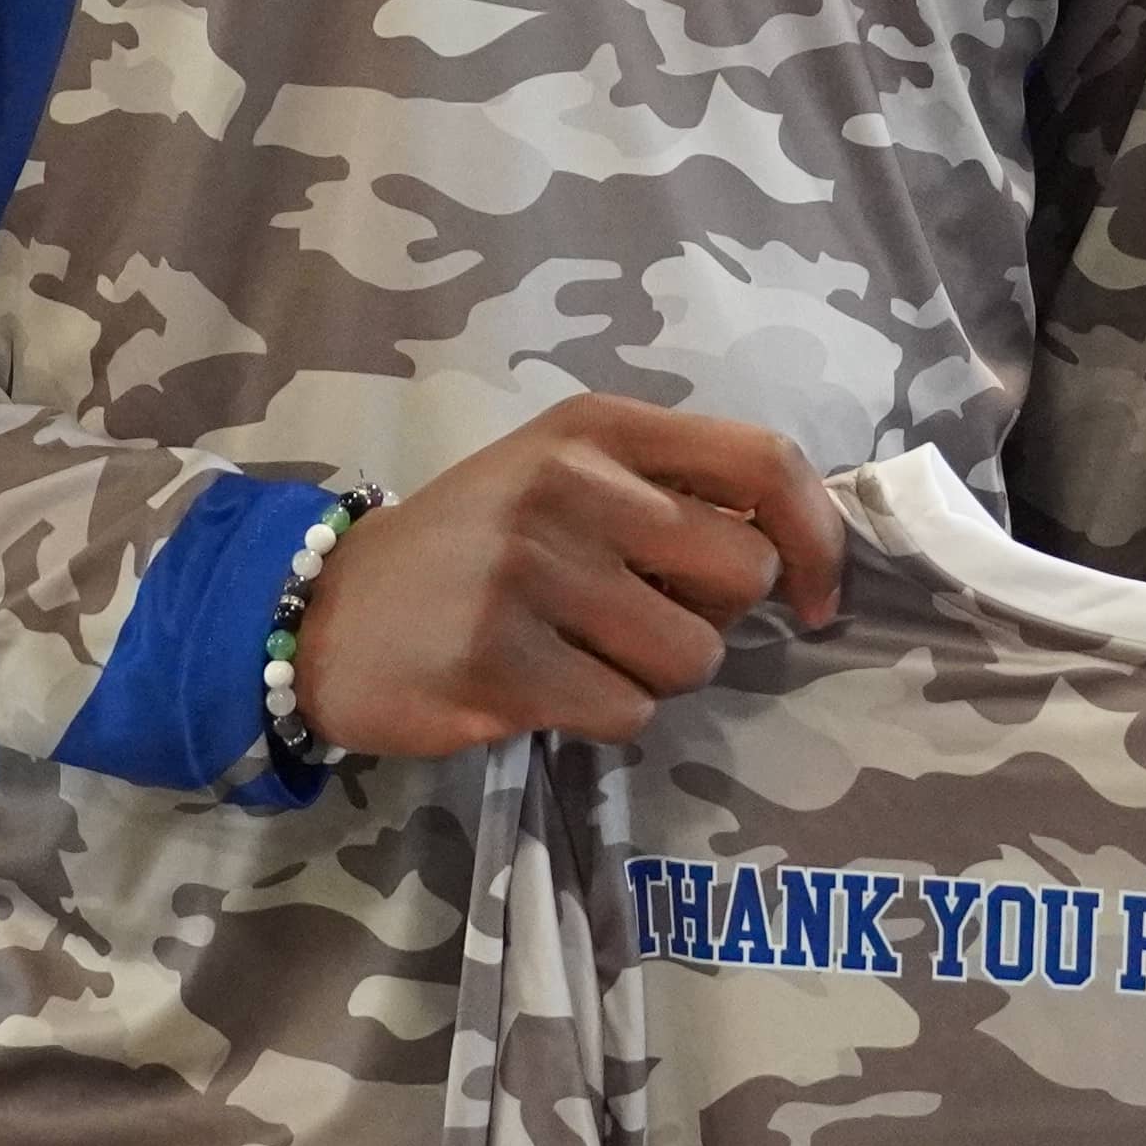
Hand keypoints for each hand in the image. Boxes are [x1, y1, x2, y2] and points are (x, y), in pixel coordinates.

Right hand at [293, 397, 847, 757]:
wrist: (328, 608)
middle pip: (742, 574)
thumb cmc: (473, 543)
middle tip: (639, 618)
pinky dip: (602, 717)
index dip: (816, 536)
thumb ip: (669, 491)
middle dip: (712, 616)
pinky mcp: (501, 663)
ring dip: (654, 675)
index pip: (763, 462)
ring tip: (581, 652)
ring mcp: (532, 574)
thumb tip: (794, 551)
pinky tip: (541, 686)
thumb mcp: (565, 475)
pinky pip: (628, 714)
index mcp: (597, 429)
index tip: (816, 594)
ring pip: (692, 658)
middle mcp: (570, 487)